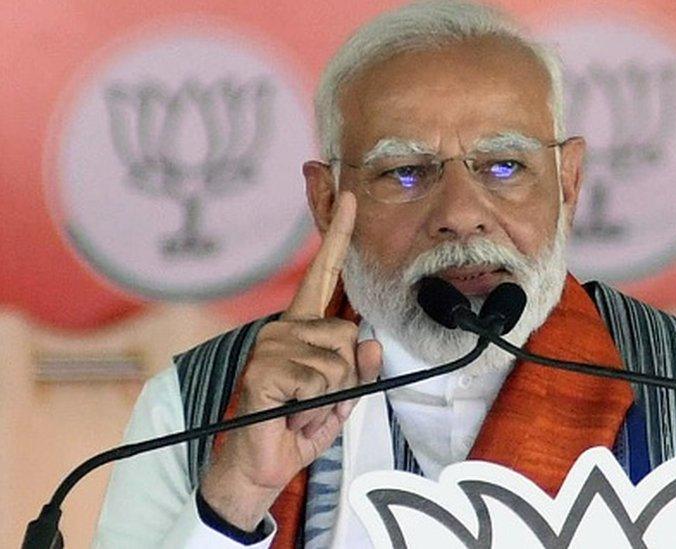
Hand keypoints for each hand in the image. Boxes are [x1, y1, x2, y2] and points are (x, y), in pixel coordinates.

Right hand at [199, 191, 381, 529]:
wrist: (260, 467)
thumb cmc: (295, 427)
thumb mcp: (341, 399)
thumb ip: (359, 372)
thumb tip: (371, 346)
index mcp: (301, 329)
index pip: (323, 275)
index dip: (338, 237)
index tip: (350, 197)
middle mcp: (283, 329)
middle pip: (349, 336)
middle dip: (345, 379)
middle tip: (314, 400)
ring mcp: (271, 346)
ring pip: (339, 362)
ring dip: (330, 396)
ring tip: (300, 408)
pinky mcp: (264, 368)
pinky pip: (320, 379)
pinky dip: (315, 405)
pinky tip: (289, 411)